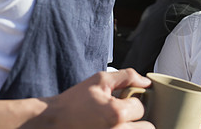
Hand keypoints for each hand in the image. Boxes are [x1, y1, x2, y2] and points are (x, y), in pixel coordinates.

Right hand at [22, 68, 154, 128]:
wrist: (52, 122)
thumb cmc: (74, 102)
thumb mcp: (100, 80)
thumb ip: (127, 77)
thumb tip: (146, 82)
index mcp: (117, 113)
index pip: (140, 107)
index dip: (132, 101)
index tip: (120, 101)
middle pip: (149, 128)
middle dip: (139, 119)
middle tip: (124, 115)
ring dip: (134, 127)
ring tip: (119, 122)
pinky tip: (114, 127)